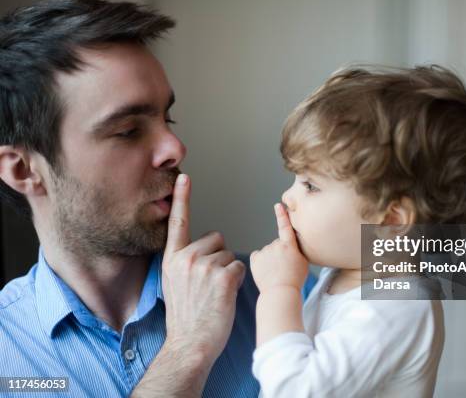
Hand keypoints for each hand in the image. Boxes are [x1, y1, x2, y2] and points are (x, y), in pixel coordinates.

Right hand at [161, 174, 245, 361]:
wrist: (190, 343)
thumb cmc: (187, 317)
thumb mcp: (173, 284)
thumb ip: (183, 263)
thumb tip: (200, 251)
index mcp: (171, 259)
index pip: (178, 223)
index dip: (182, 198)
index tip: (184, 176)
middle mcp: (186, 258)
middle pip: (216, 239)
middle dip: (218, 257)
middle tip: (209, 285)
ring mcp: (204, 267)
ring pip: (230, 254)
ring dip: (228, 271)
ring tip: (215, 294)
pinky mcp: (223, 277)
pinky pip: (240, 266)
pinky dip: (238, 280)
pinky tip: (225, 296)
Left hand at [250, 203, 308, 292]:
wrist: (280, 292)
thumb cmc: (295, 280)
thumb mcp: (304, 262)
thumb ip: (296, 249)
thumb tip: (288, 243)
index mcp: (289, 245)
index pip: (285, 226)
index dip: (282, 215)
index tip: (278, 205)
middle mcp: (275, 245)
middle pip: (277, 245)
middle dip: (279, 253)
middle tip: (284, 268)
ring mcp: (264, 252)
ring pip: (268, 252)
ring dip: (270, 259)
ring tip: (276, 273)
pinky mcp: (255, 259)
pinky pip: (258, 257)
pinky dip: (261, 262)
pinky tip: (266, 272)